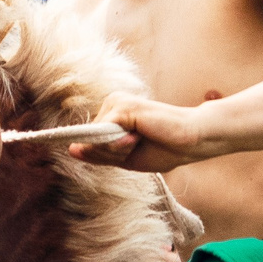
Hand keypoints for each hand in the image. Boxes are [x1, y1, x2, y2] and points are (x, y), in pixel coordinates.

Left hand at [67, 92, 219, 173]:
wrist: (191, 142)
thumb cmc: (163, 150)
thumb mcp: (125, 158)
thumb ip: (99, 154)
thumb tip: (72, 150)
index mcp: (112, 115)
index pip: (91, 142)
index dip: (104, 154)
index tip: (127, 152)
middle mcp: (111, 104)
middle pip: (91, 142)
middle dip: (111, 153)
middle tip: (139, 146)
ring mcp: (116, 102)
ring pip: (97, 139)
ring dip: (117, 149)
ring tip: (141, 140)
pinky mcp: (122, 106)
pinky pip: (106, 133)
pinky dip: (121, 143)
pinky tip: (139, 137)